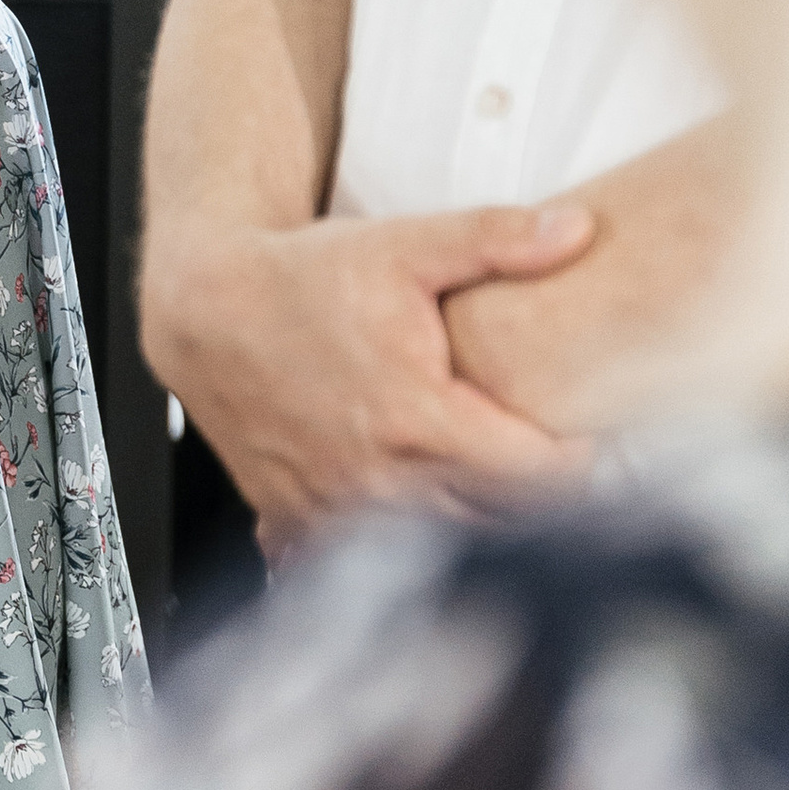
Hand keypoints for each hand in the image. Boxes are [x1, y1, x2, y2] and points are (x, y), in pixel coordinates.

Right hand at [146, 203, 598, 555]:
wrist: (205, 308)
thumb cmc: (300, 277)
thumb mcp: (404, 245)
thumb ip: (497, 239)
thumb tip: (577, 229)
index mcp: (419, 421)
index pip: (539, 478)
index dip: (578, 462)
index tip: (583, 436)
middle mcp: (379, 479)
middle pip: (499, 525)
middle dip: (535, 498)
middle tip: (544, 457)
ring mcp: (337, 507)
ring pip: (438, 548)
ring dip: (472, 525)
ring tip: (487, 480)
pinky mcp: (301, 518)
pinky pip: (365, 559)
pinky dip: (395, 544)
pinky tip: (408, 510)